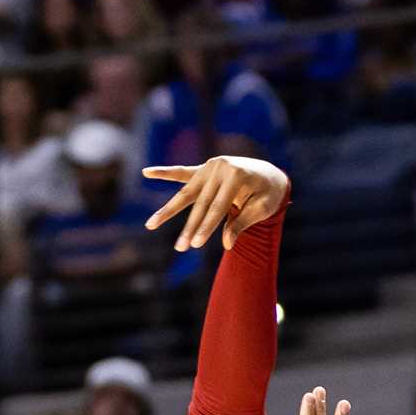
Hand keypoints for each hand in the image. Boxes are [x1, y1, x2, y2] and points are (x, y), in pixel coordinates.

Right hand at [143, 156, 288, 252]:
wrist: (269, 173)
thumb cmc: (267, 194)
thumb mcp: (261, 209)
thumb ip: (242, 224)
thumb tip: (227, 245)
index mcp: (236, 174)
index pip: (218, 207)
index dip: (207, 227)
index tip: (196, 245)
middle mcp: (220, 167)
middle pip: (200, 203)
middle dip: (189, 227)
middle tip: (180, 248)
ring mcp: (210, 166)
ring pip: (186, 193)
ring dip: (169, 210)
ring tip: (150, 225)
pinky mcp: (203, 169)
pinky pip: (181, 172)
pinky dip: (164, 173)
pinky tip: (146, 172)